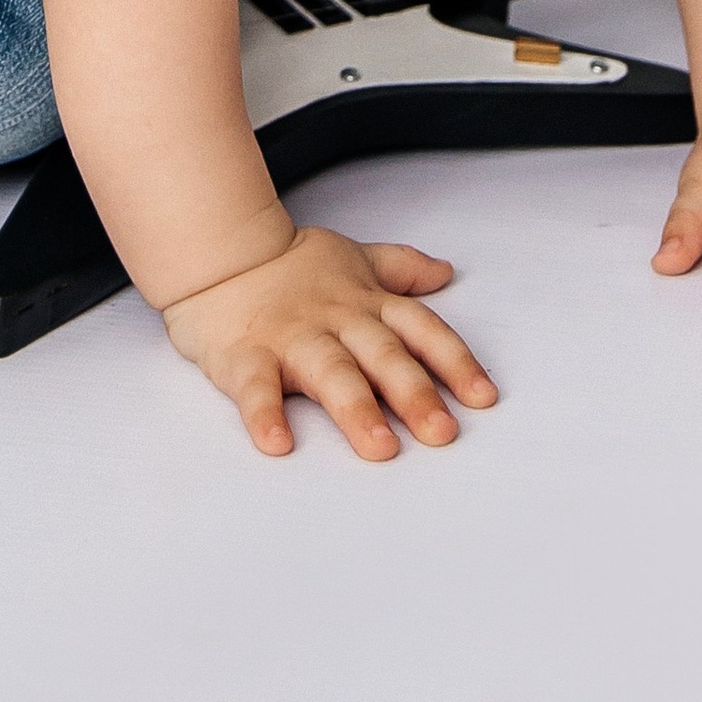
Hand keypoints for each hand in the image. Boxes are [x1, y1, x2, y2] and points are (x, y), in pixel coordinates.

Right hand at [162, 222, 498, 460]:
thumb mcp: (353, 258)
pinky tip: (278, 443)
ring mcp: (291, 338)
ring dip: (356, 409)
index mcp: (365, 303)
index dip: (453, 362)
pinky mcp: (245, 356)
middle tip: (441, 433)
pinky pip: (255, 387)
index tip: (483, 398)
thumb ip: (399, 268)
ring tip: (380, 448)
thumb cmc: (291, 266)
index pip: (420, 330)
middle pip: (382, 355)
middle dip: (414, 393)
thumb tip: (445, 272)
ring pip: (330, 372)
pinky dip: (265, 414)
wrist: (218, 253)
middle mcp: (336, 320)